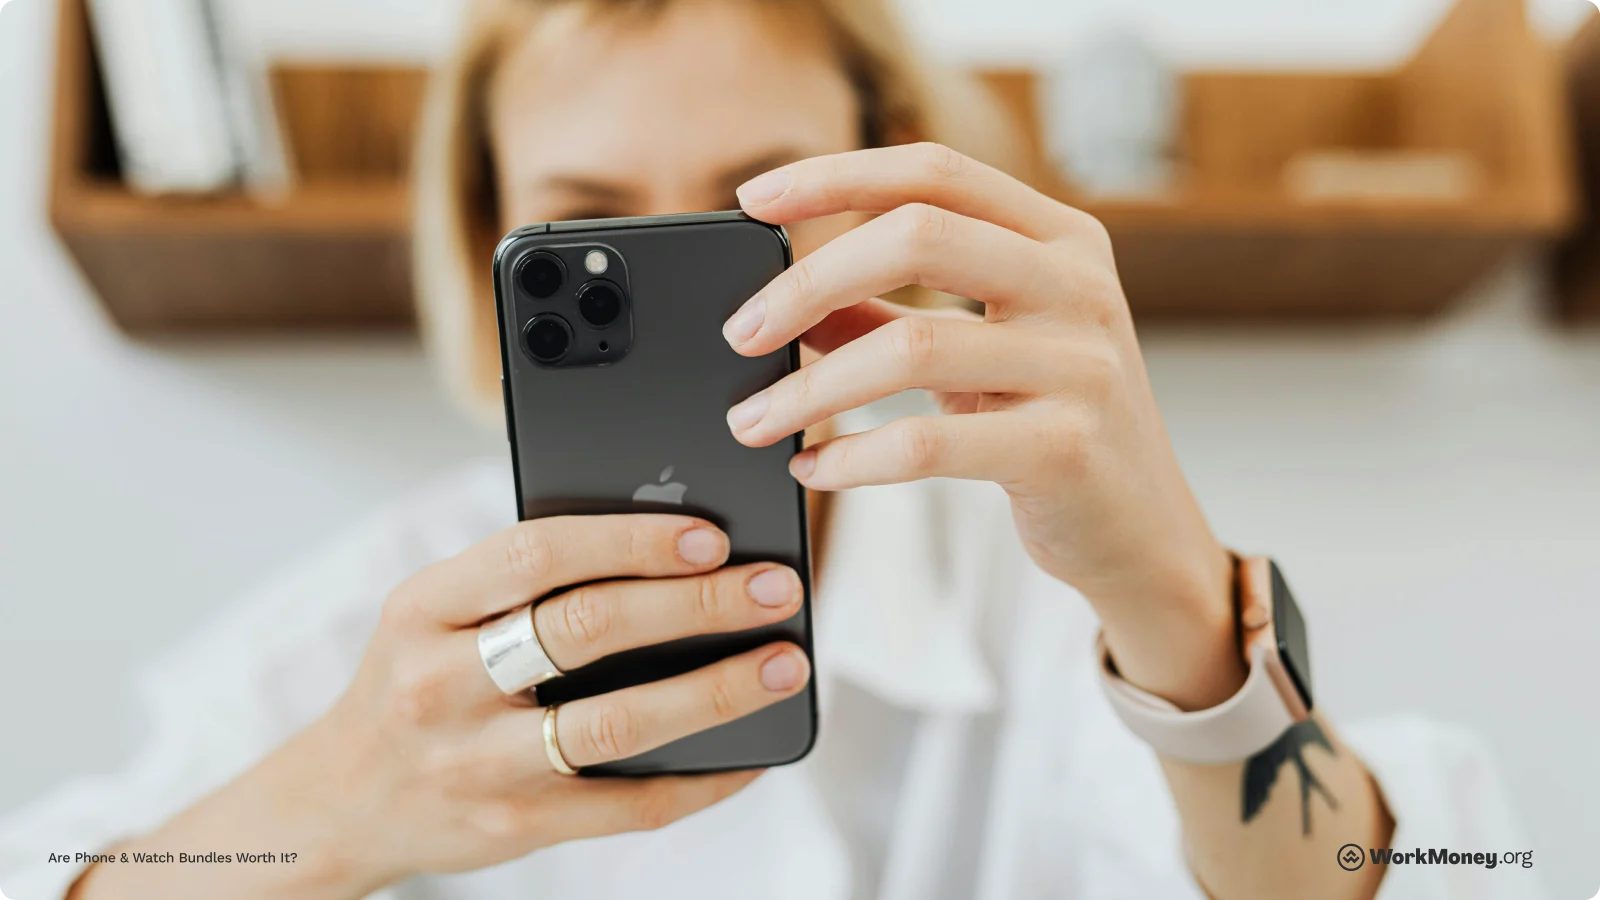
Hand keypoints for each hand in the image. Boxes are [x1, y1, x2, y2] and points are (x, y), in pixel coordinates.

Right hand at [73, 515, 809, 899]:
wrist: (341, 801)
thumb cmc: (418, 681)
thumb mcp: (435, 612)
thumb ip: (522, 580)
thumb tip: (673, 544)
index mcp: (425, 607)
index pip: (536, 553)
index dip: (632, 540)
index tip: (711, 535)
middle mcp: (442, 682)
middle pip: (587, 630)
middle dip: (697, 605)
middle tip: (776, 588)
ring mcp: (478, 762)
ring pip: (616, 724)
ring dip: (715, 691)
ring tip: (784, 664)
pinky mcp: (515, 826)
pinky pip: (629, 807)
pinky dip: (701, 780)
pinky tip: (750, 755)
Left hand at [723, 143, 1241, 709]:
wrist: (1143, 532)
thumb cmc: (1052, 427)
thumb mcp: (979, 353)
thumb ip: (887, 314)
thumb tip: (780, 296)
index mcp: (1060, 239)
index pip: (936, 171)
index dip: (836, 175)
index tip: (752, 200)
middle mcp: (1078, 285)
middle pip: (917, 236)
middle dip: (805, 282)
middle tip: (741, 333)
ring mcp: (1080, 365)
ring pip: (910, 346)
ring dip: (809, 388)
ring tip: (754, 420)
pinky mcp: (1065, 448)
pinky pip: (927, 443)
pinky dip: (851, 456)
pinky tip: (814, 467)